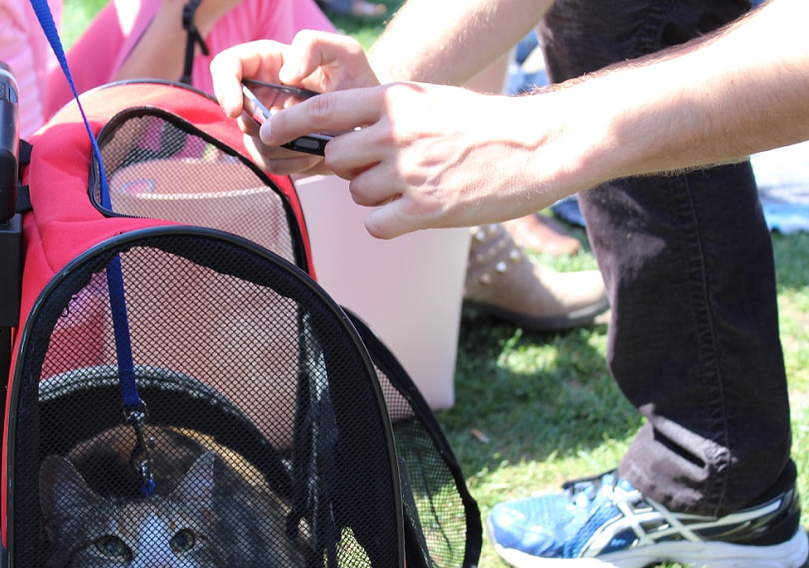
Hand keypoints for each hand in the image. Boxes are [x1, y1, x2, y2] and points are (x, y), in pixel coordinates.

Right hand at [210, 31, 378, 173]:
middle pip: (237, 112)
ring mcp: (268, 123)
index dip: (224, 86)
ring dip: (281, 147)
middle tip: (292, 129)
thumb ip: (312, 45)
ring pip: (252, 141)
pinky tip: (313, 157)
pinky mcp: (279, 150)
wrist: (373, 120)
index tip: (237, 108)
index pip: (227, 66)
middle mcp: (262, 93)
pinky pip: (269, 164)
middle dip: (260, 125)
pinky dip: (289, 165)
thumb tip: (284, 74)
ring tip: (314, 143)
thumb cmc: (358, 80)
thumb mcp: (344, 52)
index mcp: (268, 62)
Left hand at [261, 81, 573, 237]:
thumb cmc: (486, 124)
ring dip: (375, 196)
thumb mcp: (431, 102)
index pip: (323, 109)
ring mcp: (410, 173)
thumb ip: (388, 114)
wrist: (539, 146)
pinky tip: (414, 212)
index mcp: (395, 101)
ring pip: (357, 195)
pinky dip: (387, 223)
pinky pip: (376, 224)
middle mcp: (396, 135)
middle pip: (336, 161)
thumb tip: (348, 132)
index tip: (269, 133)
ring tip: (414, 187)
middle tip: (380, 170)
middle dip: (350, 171)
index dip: (289, 123)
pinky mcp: (426, 210)